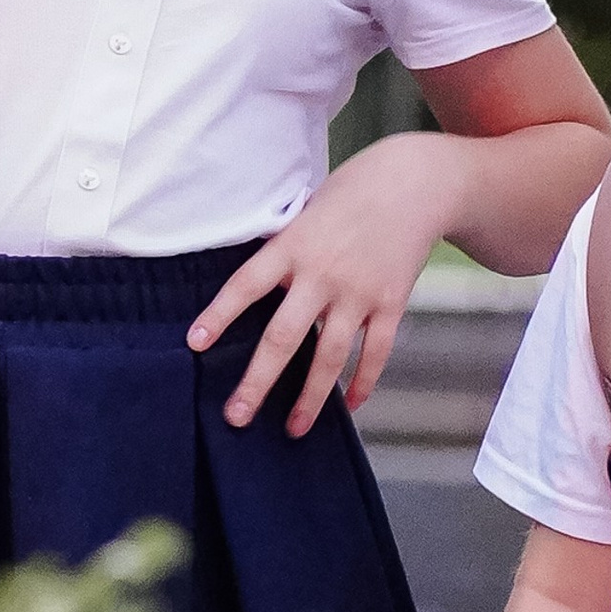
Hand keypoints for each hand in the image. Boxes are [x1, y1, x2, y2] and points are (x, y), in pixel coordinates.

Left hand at [187, 136, 456, 435]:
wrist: (416, 183)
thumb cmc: (352, 193)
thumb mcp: (307, 211)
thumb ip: (285, 251)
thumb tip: (257, 291)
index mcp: (293, 246)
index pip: (246, 286)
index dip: (219, 316)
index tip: (194, 345)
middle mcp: (322, 274)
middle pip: (283, 337)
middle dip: (257, 381)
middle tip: (236, 415)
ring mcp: (359, 293)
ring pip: (329, 357)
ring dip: (311, 398)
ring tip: (293, 428)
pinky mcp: (391, 303)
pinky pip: (375, 352)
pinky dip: (364, 381)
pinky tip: (351, 405)